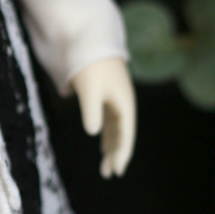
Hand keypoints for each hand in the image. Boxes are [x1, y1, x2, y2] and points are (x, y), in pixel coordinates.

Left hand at [71, 57, 135, 177]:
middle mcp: (123, 101)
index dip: (121, 154)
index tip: (116, 171)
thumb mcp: (89, 91)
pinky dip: (106, 129)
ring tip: (105, 160)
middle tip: (108, 173)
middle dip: (116, 153)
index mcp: (124, 104)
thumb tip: (93, 132)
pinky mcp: (107, 91)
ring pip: (116, 125)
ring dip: (111, 142)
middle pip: (122, 133)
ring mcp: (116, 96)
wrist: (91, 40)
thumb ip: (91, 113)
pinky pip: (109, 116)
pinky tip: (100, 136)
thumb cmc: (90, 66)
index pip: (125, 135)